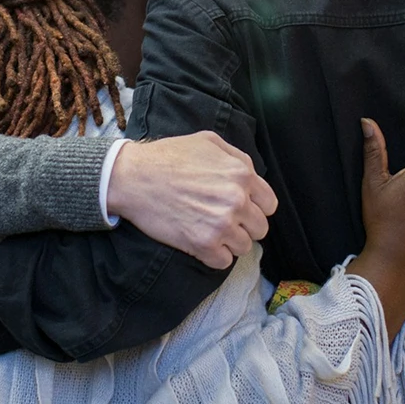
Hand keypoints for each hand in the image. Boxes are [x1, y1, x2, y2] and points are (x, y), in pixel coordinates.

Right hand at [107, 132, 277, 268]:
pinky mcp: (203, 244)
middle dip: (245, 226)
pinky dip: (214, 256)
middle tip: (225, 221)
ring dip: (229, 242)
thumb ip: (237, 157)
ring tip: (211, 231)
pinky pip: (224, 262)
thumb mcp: (210, 142)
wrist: (134, 177)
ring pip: (244, 247)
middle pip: (260, 228)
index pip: (269, 205)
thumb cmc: (169, 156)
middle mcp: (237, 200)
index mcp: (242, 174)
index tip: (243, 209)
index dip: (256, 207)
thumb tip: (252, 175)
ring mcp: (222, 224)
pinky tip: (201, 242)